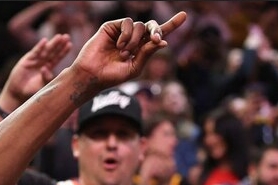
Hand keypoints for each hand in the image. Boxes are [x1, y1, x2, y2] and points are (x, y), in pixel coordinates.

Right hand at [0, 34, 72, 110]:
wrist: (18, 91)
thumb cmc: (32, 90)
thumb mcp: (41, 85)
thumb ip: (46, 78)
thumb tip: (46, 68)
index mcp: (48, 68)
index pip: (57, 58)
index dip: (63, 52)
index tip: (70, 44)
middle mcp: (43, 62)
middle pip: (53, 52)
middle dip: (59, 44)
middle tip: (67, 36)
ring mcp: (35, 60)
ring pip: (45, 50)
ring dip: (52, 43)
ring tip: (59, 36)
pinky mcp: (27, 59)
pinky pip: (35, 52)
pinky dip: (39, 46)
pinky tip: (45, 40)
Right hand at [71, 13, 186, 91]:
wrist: (93, 75)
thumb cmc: (112, 76)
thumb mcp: (135, 68)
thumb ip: (147, 53)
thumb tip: (163, 40)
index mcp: (140, 48)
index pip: (158, 35)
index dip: (171, 24)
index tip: (184, 16)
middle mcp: (133, 38)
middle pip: (151, 26)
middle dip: (157, 30)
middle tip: (156, 39)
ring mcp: (122, 32)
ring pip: (140, 26)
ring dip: (135, 41)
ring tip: (124, 53)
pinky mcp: (112, 27)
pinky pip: (128, 23)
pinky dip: (127, 35)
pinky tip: (119, 46)